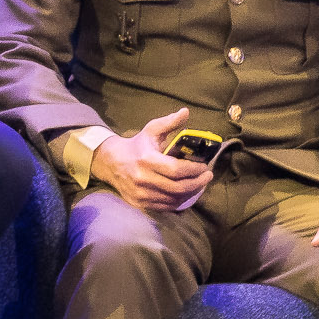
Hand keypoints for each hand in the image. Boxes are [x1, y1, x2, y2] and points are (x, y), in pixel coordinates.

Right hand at [90, 106, 213, 211]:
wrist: (111, 162)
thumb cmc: (136, 145)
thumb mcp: (151, 130)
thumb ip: (169, 122)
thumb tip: (186, 112)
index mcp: (147, 160)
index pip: (177, 170)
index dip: (194, 170)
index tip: (205, 166)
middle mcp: (143, 179)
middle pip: (178, 187)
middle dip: (198, 183)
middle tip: (208, 176)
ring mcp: (141, 194)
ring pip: (173, 199)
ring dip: (191, 193)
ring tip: (200, 184)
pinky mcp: (140, 203)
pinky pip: (165, 207)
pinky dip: (179, 201)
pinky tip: (187, 193)